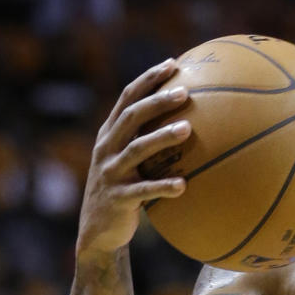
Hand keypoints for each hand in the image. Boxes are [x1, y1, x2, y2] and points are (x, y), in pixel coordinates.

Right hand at [76, 58, 191, 256]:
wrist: (98, 230)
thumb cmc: (125, 190)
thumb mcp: (132, 162)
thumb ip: (150, 141)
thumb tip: (196, 121)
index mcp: (110, 134)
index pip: (128, 98)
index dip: (149, 79)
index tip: (174, 63)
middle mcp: (107, 148)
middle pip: (131, 117)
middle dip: (157, 101)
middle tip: (186, 92)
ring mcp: (110, 173)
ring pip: (136, 149)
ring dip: (162, 137)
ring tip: (188, 130)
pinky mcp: (117, 198)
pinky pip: (142, 191)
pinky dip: (162, 187)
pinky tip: (184, 185)